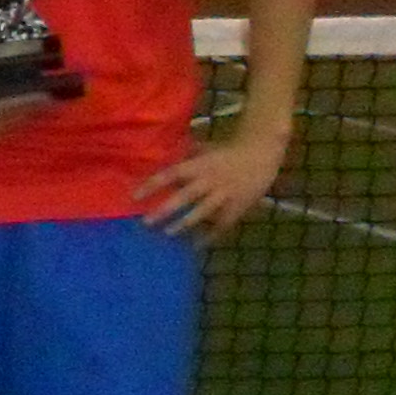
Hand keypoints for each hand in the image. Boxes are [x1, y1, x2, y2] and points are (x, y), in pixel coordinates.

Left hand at [140, 125, 287, 239]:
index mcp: (199, 165)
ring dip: (184, 223)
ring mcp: (224, 194)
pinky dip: (211, 235)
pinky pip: (223, 224)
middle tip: (146, 222)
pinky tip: (198, 245)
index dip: (151, 185)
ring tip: (168, 233)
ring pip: (202, 212)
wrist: (262, 153)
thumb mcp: (205, 149)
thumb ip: (186, 156)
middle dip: (164, 210)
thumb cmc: (229, 151)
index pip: (170, 175)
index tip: (134, 197)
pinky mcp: (238, 206)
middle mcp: (209, 180)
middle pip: (184, 197)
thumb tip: (162, 156)